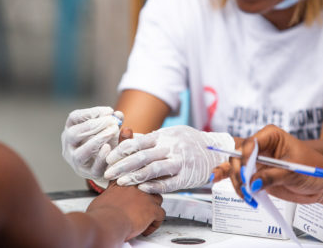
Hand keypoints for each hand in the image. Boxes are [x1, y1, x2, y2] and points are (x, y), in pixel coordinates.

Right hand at [61, 106, 121, 179]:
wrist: (107, 164)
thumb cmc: (105, 141)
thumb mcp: (108, 128)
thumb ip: (113, 121)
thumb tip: (118, 114)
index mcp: (70, 129)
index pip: (74, 117)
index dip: (91, 112)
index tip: (109, 110)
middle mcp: (68, 145)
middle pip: (74, 133)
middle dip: (94, 126)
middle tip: (112, 121)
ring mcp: (75, 161)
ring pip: (81, 153)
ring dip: (98, 140)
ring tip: (113, 131)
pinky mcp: (87, 173)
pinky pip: (92, 167)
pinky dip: (100, 157)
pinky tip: (109, 147)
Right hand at [87, 182, 165, 239]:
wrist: (107, 221)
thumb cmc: (100, 213)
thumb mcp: (101, 197)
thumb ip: (109, 195)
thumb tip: (107, 201)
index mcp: (123, 182)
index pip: (134, 178)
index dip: (135, 188)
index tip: (133, 195)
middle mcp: (136, 186)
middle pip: (147, 187)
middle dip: (146, 197)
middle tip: (140, 208)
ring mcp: (146, 196)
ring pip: (157, 199)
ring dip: (153, 208)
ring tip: (145, 218)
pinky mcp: (152, 209)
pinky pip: (161, 215)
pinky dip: (155, 224)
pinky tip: (146, 230)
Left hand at [104, 125, 234, 192]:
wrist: (214, 150)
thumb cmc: (188, 142)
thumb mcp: (169, 134)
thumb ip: (149, 139)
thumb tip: (126, 137)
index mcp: (164, 135)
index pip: (137, 142)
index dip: (121, 151)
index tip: (108, 158)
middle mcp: (171, 147)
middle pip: (142, 156)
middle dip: (122, 165)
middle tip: (108, 173)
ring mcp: (179, 162)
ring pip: (153, 169)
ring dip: (134, 176)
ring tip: (121, 182)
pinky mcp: (186, 177)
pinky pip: (168, 183)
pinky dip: (154, 186)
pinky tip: (142, 189)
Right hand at [230, 125, 322, 204]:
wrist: (320, 182)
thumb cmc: (313, 168)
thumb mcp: (294, 171)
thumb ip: (273, 176)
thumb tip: (253, 182)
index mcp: (270, 136)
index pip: (250, 143)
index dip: (245, 157)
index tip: (245, 173)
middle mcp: (260, 147)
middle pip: (238, 156)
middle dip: (239, 172)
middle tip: (246, 187)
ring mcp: (256, 162)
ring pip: (236, 168)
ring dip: (237, 182)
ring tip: (247, 196)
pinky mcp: (255, 175)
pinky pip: (240, 179)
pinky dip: (238, 186)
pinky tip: (234, 189)